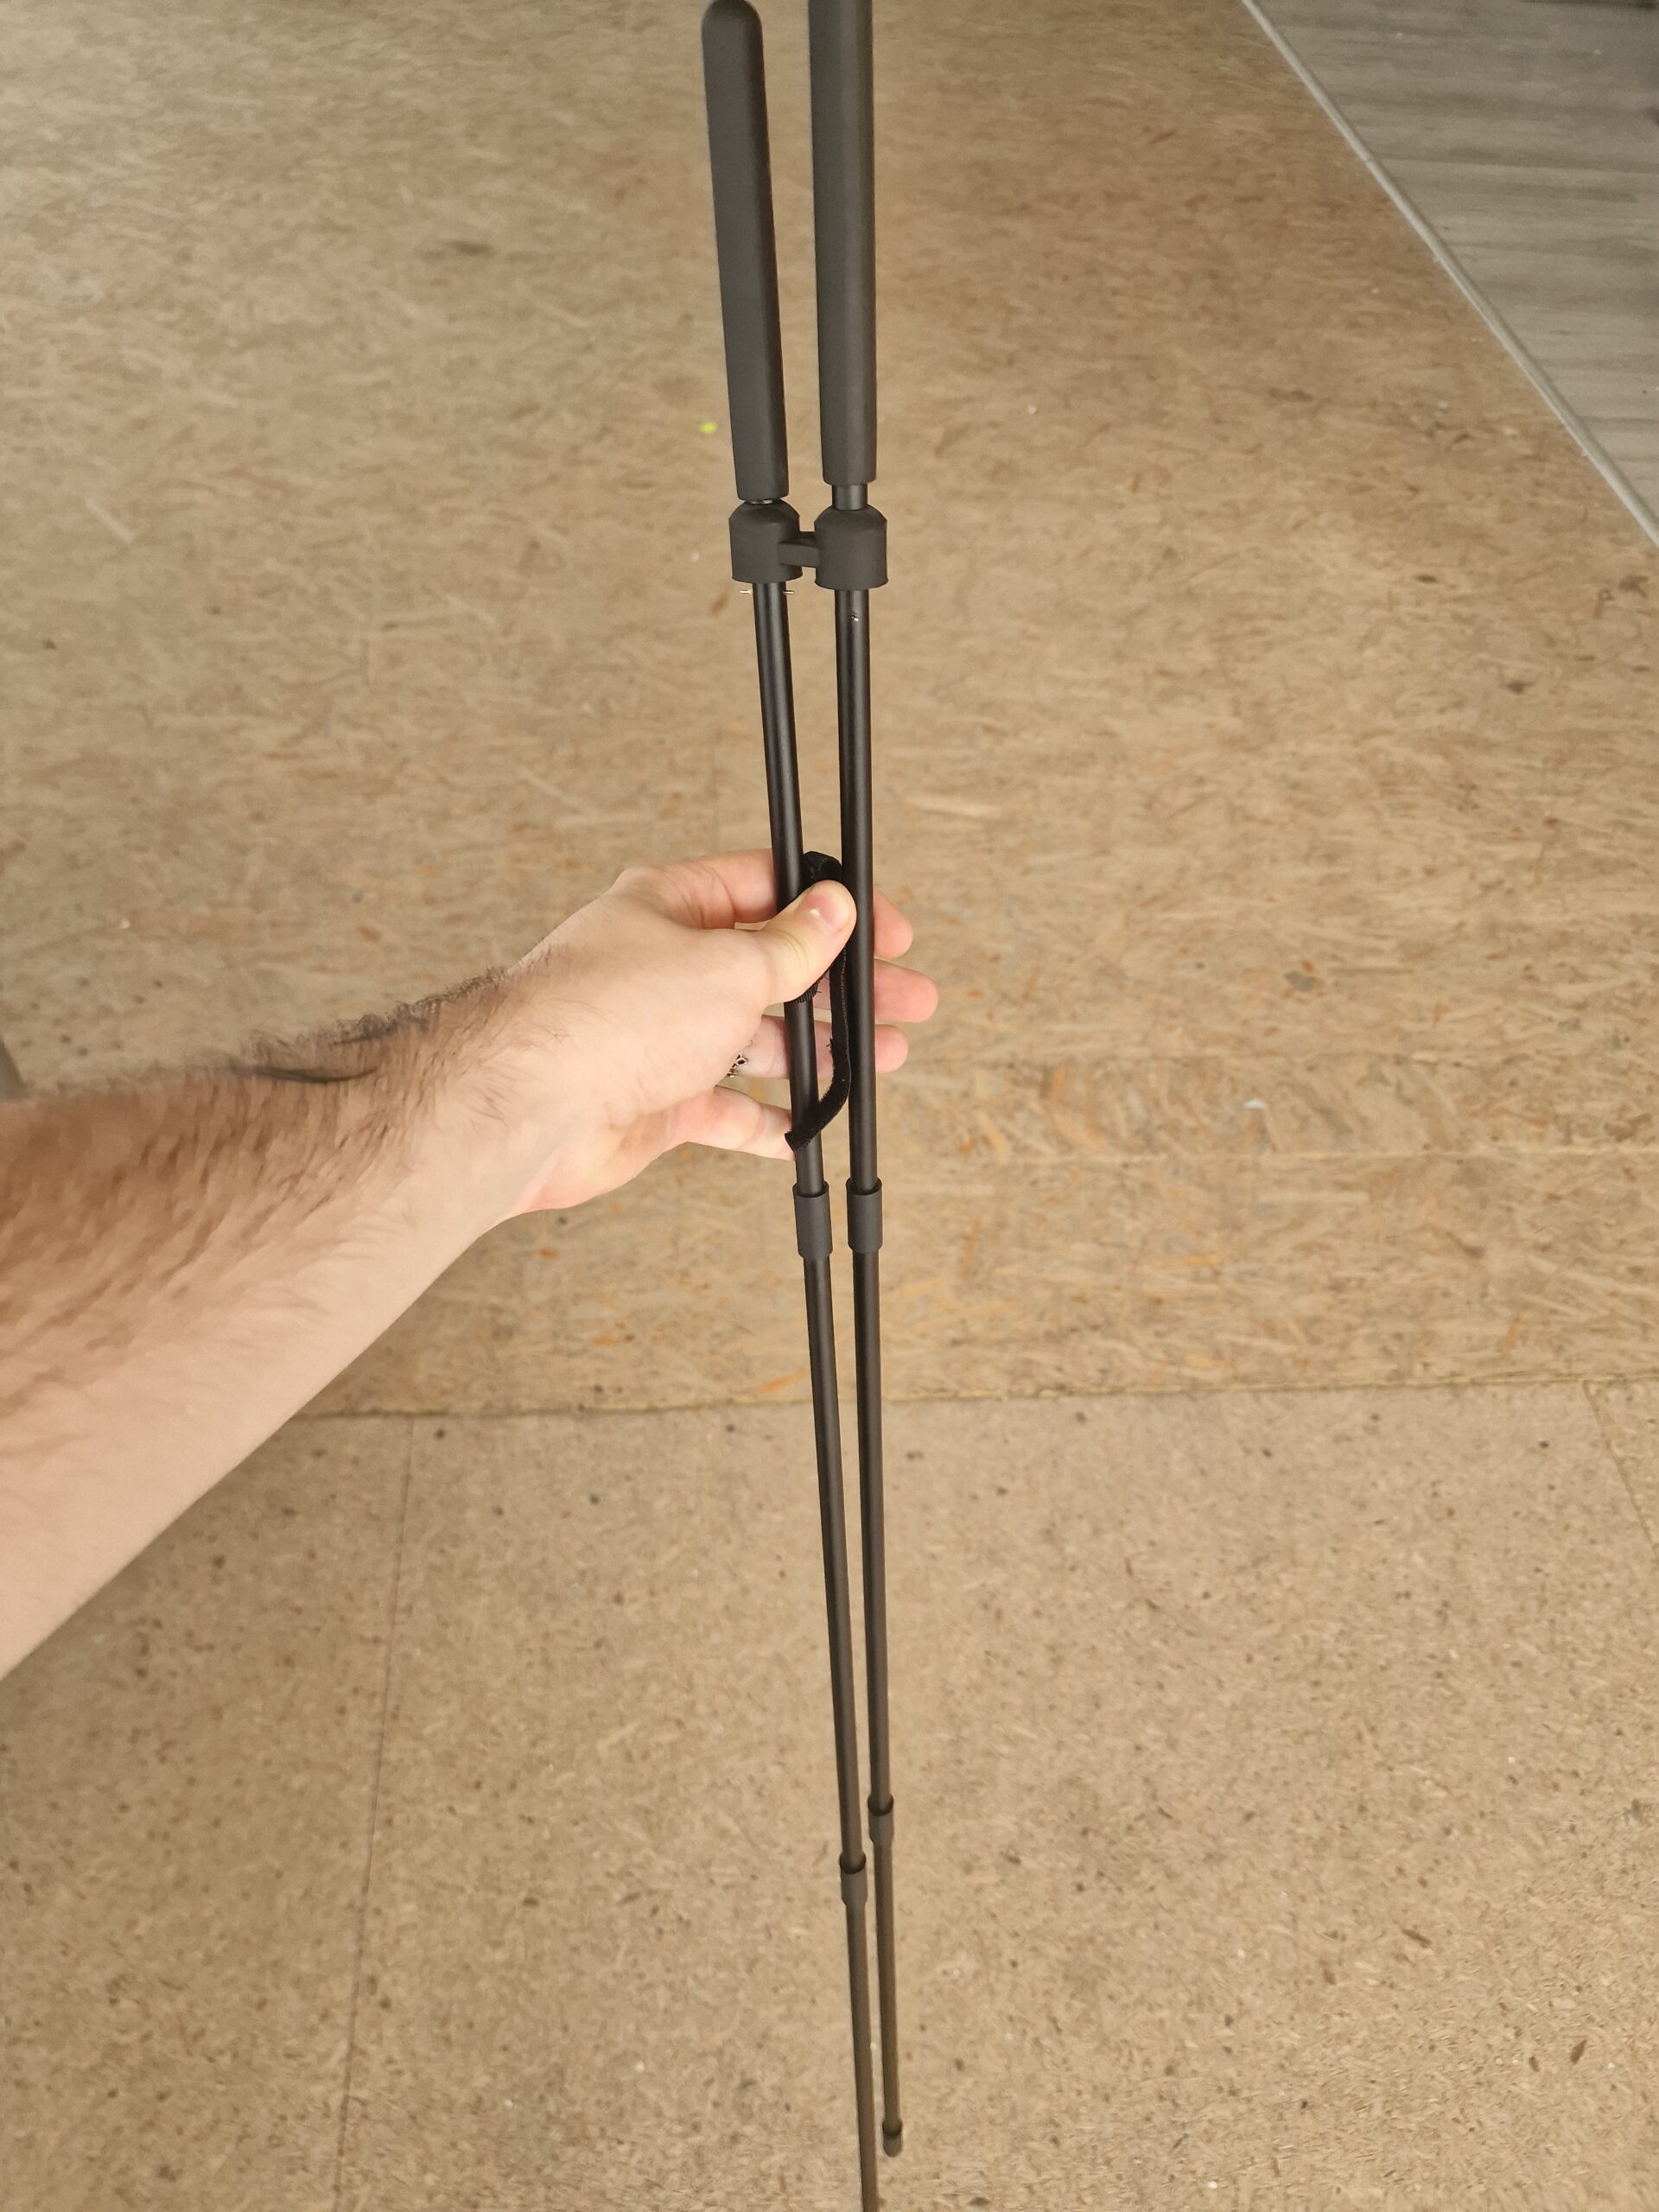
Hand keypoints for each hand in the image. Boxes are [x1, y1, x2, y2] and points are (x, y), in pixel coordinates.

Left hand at [480, 851, 937, 1215]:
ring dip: (819, 1052)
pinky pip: (725, 1110)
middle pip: (772, 971)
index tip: (886, 932)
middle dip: (842, 988)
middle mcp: (664, 969)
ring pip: (757, 1041)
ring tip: (878, 1061)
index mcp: (672, 909)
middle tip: (902, 1003)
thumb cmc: (604, 1017)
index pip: (767, 893)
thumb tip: (833, 909)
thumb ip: (790, 946)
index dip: (832, 912)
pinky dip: (767, 1120)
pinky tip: (803, 1125)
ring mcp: (659, 1038)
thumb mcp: (727, 965)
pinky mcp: (654, 1102)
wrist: (528, 1104)